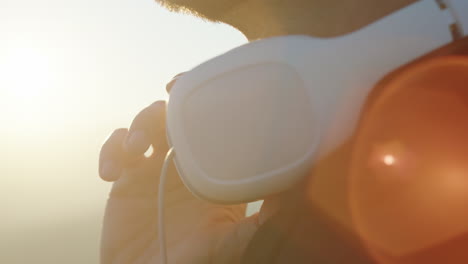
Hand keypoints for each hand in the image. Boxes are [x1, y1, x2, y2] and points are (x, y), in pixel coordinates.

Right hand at [99, 100, 258, 263]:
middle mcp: (183, 164)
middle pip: (177, 115)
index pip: (211, 127)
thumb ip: (263, 218)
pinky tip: (110, 173)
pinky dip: (110, 151)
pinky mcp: (125, 179)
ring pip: (144, 124)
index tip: (204, 87)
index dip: (207, 103)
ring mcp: (153, 169)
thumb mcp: (235, 240)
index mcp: (211, 171)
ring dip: (139, 125)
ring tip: (138, 147)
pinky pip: (114, 150)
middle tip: (171, 91)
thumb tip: (300, 190)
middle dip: (172, 101)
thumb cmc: (196, 262)